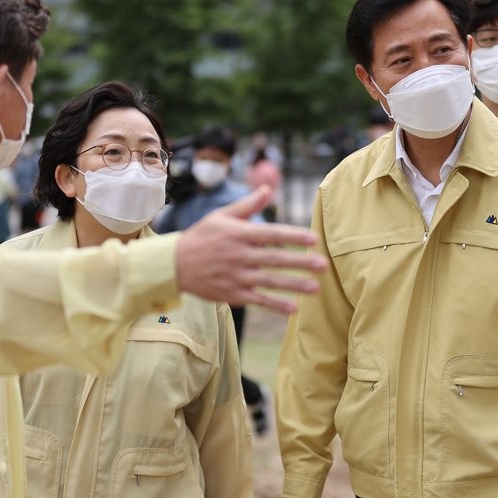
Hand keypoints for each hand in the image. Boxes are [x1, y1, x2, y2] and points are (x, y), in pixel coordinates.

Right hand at [176, 186, 326, 312]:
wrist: (173, 265)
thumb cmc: (200, 237)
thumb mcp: (221, 216)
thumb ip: (248, 205)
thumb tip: (268, 188)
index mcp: (239, 234)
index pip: (272, 235)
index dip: (293, 237)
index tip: (314, 239)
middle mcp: (240, 256)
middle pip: (275, 259)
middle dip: (301, 262)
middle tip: (324, 265)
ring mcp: (236, 277)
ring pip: (270, 281)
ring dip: (294, 285)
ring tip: (316, 288)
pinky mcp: (232, 294)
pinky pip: (258, 300)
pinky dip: (275, 305)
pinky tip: (294, 309)